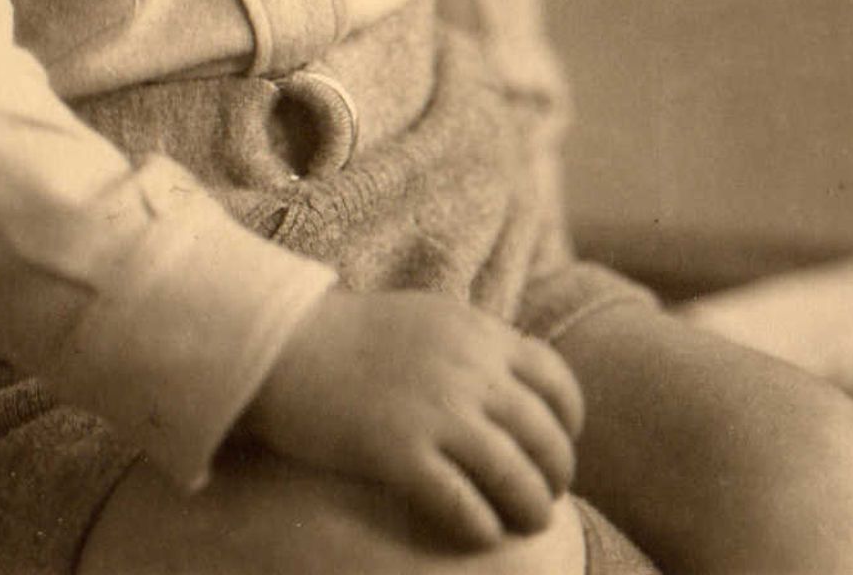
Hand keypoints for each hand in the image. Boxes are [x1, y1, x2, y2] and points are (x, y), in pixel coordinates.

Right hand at [240, 288, 583, 550]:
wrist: (284, 344)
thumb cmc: (354, 337)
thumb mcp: (430, 318)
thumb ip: (476, 348)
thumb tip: (517, 389)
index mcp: (478, 333)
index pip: (556, 380)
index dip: (568, 423)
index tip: (557, 446)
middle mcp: (467, 370)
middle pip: (545, 435)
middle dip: (555, 475)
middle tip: (544, 496)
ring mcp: (435, 411)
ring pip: (515, 475)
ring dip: (531, 508)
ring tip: (526, 523)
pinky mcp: (399, 451)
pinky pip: (464, 504)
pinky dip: (482, 526)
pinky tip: (480, 533)